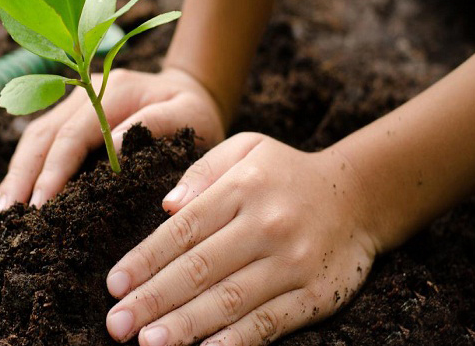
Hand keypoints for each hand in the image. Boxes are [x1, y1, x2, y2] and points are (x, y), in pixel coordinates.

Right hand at [0, 67, 225, 208]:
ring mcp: (75, 102)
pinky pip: (43, 141)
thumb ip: (155, 126)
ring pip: (35, 136)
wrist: (193, 91)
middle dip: (22, 174)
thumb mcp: (188, 116)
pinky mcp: (72, 116)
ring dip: (17, 172)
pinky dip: (27, 167)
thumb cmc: (195, 111)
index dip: (53, 170)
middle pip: (43, 134)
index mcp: (114, 90)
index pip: (73, 133)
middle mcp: (86, 92)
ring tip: (1, 210)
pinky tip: (16, 194)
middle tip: (5, 215)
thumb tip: (113, 150)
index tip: (40, 204)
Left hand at [104, 133, 377, 345]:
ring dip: (185, 325)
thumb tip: (167, 207)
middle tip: (116, 325)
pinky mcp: (316, 294)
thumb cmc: (287, 174)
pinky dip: (237, 340)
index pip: (184, 229)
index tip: (113, 285)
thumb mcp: (247, 149)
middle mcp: (267, 224)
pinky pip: (270, 322)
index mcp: (244, 187)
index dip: (145, 260)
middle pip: (200, 268)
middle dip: (153, 300)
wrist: (360, 196)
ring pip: (230, 300)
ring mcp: (294, 262)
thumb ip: (204, 171)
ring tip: (148, 343)